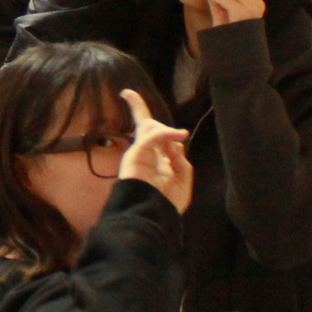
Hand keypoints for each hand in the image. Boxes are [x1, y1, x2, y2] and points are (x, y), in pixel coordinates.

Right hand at [116, 88, 191, 213]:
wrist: (153, 215)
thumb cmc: (167, 201)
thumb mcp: (183, 177)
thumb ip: (180, 157)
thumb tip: (177, 138)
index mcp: (156, 160)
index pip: (151, 136)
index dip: (147, 119)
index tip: (128, 95)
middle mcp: (145, 154)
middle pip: (145, 125)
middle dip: (139, 109)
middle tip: (135, 102)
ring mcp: (138, 153)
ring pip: (149, 127)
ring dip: (165, 130)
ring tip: (177, 141)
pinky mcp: (135, 154)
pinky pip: (153, 136)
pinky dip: (166, 133)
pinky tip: (179, 136)